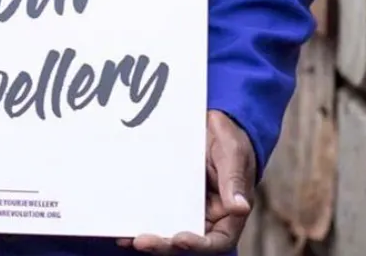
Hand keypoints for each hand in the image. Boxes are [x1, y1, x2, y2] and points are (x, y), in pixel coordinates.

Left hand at [116, 110, 255, 252]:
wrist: (213, 122)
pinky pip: (157, 208)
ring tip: (127, 237)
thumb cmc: (230, 138)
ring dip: (150, 236)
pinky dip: (143, 216)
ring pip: (169, 228)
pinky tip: (124, 220)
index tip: (180, 238)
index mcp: (229, 213)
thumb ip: (234, 180)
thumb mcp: (234, 154)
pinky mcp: (171, 194)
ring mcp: (187, 207)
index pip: (217, 240)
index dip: (198, 245)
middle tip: (142, 241)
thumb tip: (240, 207)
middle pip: (187, 240)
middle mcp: (207, 216)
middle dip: (164, 244)